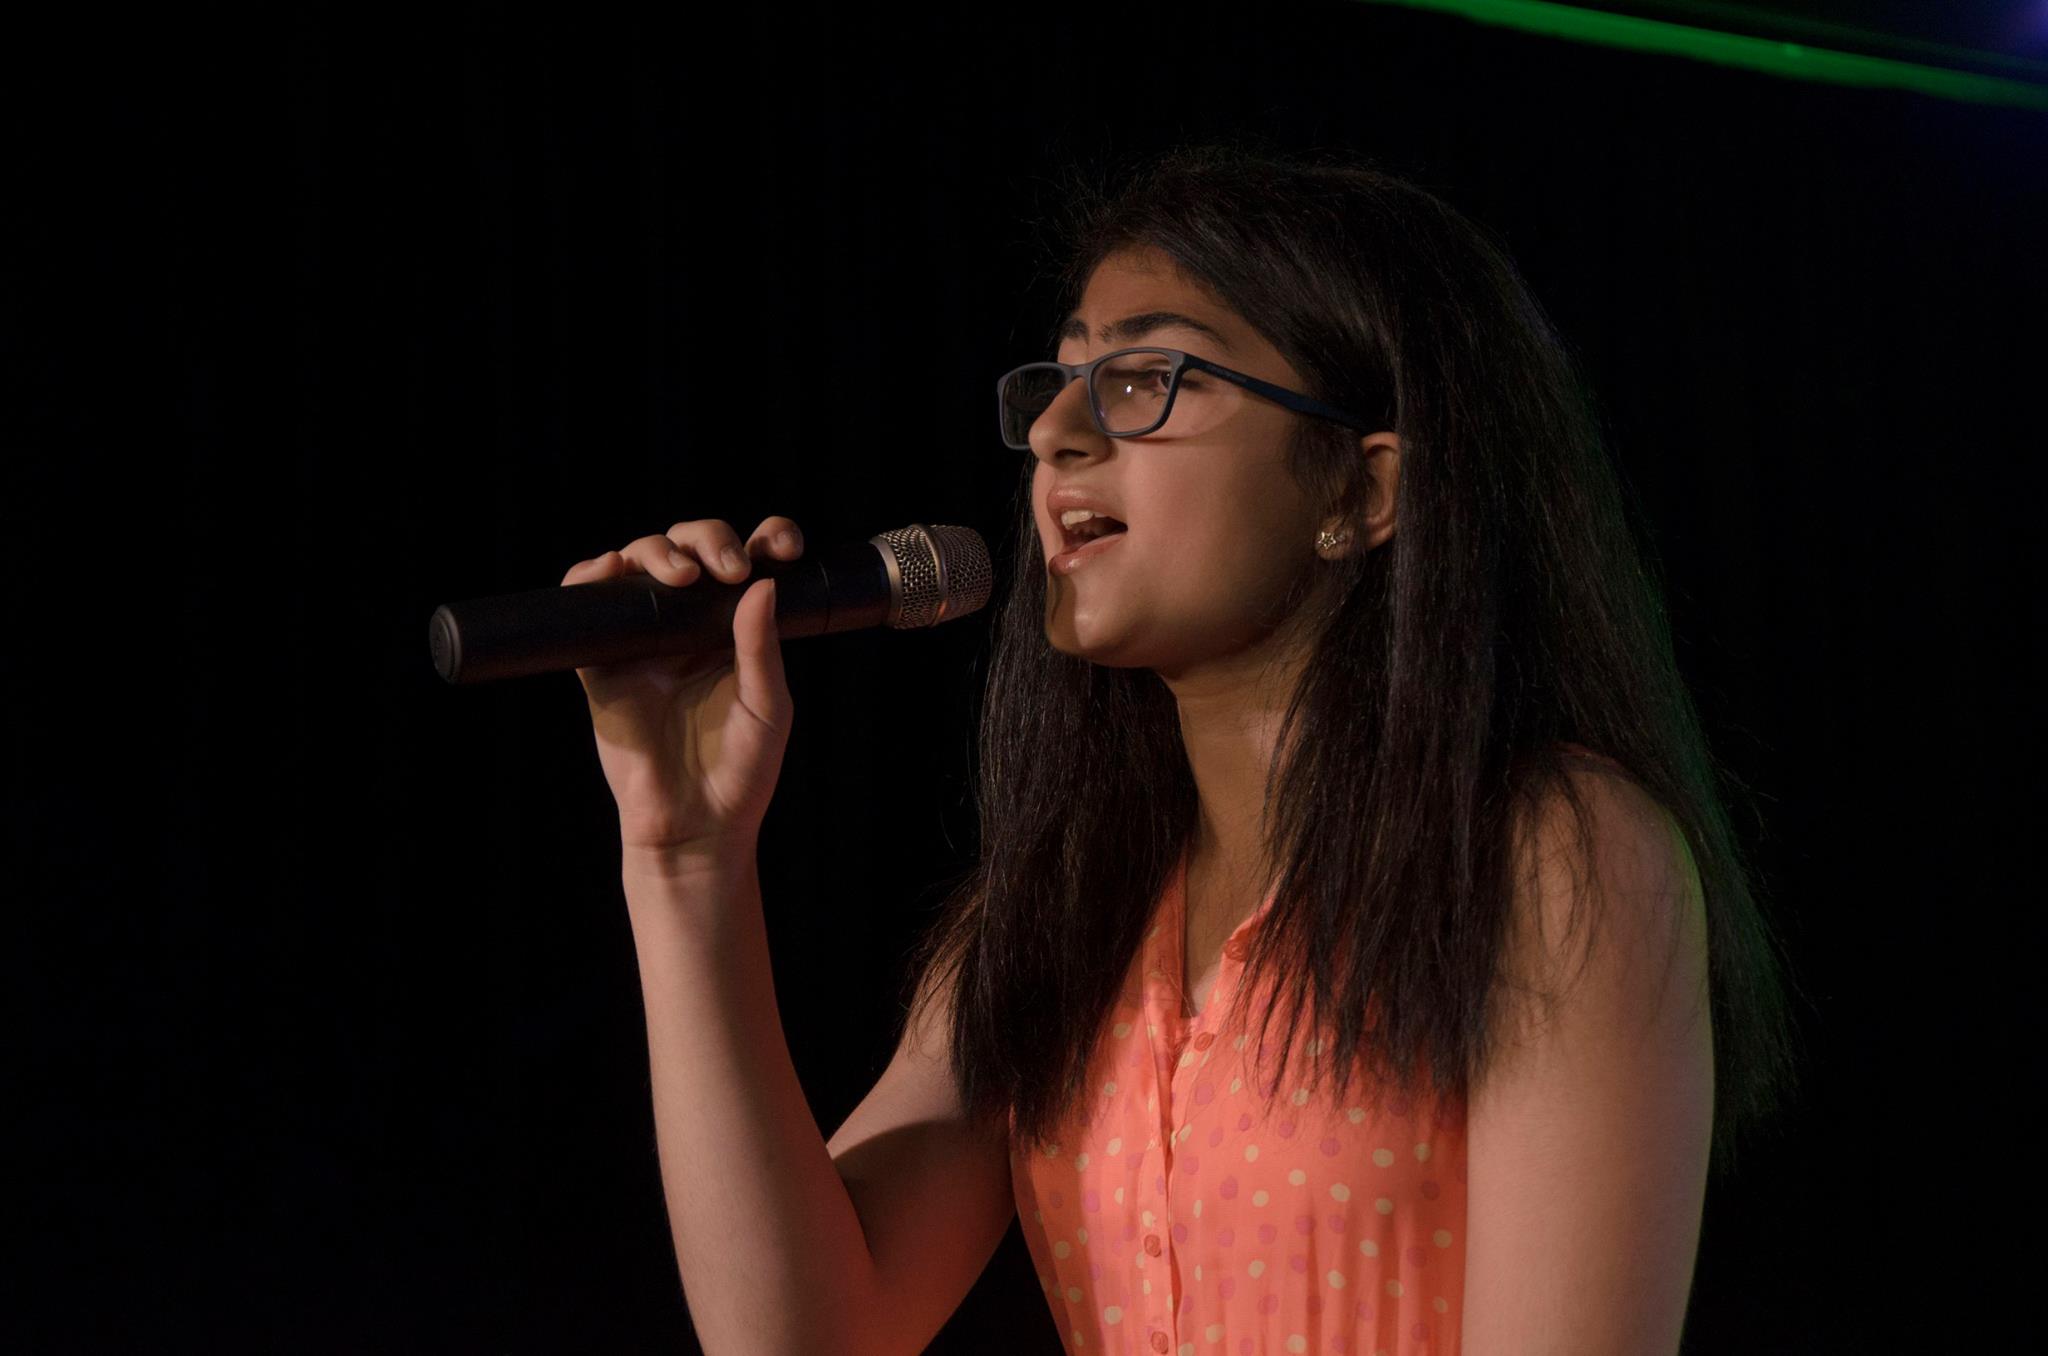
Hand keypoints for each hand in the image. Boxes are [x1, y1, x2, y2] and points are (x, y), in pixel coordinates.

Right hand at [559, 516, 803, 862]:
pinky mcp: (603, 662)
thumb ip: (761, 646)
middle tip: (723, 570)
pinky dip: (590, 576)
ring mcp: (644, 640)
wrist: (693, 823)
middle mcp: (690, 625)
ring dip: (654, 551)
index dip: (765, 540)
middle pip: (690, 550)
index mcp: (737, 630)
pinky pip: (587, 606)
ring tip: (677, 577)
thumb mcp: (768, 705)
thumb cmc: (740, 770)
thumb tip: (763, 583)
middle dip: (705, 540)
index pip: (750, 562)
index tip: (780, 545)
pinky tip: (611, 571)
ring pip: (639, 565)